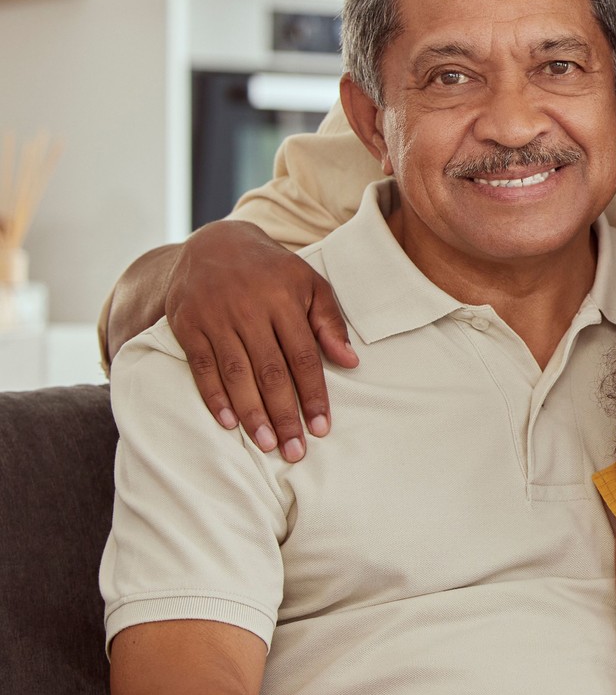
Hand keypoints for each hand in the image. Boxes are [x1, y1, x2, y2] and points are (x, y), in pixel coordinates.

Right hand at [166, 219, 357, 459]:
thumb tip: (350, 362)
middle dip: (285, 414)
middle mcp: (249, 308)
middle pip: (270, 371)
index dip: (314, 394)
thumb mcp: (309, 284)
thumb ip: (329, 322)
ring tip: (266, 444)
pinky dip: (213, 396)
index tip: (322, 427)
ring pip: (236, 373)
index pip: (303, 356)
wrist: (214, 244)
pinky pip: (201, 366)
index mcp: (284, 298)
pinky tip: (227, 422)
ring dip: (252, 413)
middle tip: (295, 450)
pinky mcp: (187, 324)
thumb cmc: (272, 271)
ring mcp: (215, 316)